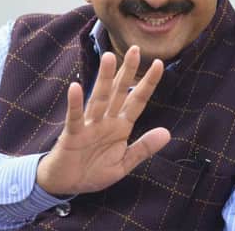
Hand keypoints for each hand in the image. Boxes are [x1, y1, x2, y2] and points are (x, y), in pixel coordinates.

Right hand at [36, 46, 169, 195]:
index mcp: (121, 126)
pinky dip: (75, 103)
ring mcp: (90, 125)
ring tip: (109, 58)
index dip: (148, 83)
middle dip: (127, 71)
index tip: (158, 63)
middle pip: (119, 91)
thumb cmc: (94, 171)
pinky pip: (75, 117)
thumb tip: (167, 133)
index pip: (138, 100)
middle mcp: (107, 120)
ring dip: (104, 79)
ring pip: (99, 98)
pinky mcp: (73, 134)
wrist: (67, 185)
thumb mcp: (124, 163)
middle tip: (135, 49)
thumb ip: (144, 148)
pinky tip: (76, 87)